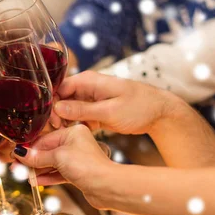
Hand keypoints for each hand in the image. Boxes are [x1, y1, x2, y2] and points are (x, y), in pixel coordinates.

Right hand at [12, 125, 115, 208]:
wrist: (107, 187)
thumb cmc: (88, 166)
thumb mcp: (59, 157)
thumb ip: (38, 157)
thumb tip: (21, 153)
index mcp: (73, 132)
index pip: (45, 139)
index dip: (30, 148)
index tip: (16, 154)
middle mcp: (76, 143)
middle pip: (48, 151)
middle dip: (32, 160)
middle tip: (16, 166)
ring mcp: (77, 159)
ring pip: (52, 163)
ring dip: (38, 170)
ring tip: (24, 176)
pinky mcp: (79, 173)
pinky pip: (59, 173)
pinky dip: (48, 177)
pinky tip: (36, 181)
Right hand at [54, 71, 181, 135]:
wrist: (160, 113)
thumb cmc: (139, 107)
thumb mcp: (110, 111)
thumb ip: (82, 109)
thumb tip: (58, 108)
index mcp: (89, 80)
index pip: (59, 88)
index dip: (53, 104)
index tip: (54, 122)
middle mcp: (87, 86)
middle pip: (61, 99)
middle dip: (58, 115)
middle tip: (60, 130)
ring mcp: (91, 97)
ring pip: (68, 108)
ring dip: (67, 121)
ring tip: (70, 133)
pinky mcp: (95, 108)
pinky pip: (79, 115)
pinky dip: (77, 124)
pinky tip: (83, 133)